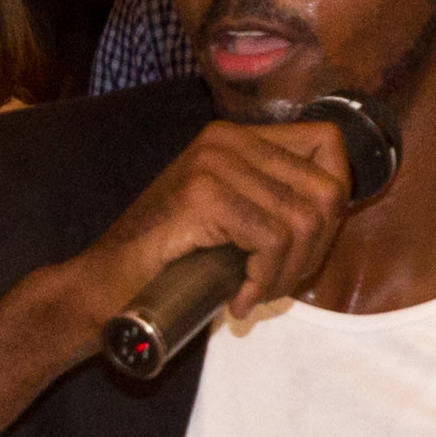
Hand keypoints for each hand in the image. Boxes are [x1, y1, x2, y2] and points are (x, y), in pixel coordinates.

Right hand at [80, 116, 354, 326]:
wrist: (101, 286)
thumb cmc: (165, 262)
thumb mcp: (227, 218)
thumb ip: (270, 199)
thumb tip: (334, 211)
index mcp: (234, 137)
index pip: (328, 145)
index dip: (335, 199)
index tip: (303, 246)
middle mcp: (225, 140)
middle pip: (326, 188)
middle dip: (315, 249)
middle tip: (277, 283)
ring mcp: (213, 165)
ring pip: (303, 220)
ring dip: (288, 273)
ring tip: (256, 294)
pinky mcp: (202, 196)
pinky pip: (272, 240)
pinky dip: (265, 280)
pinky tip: (240, 299)